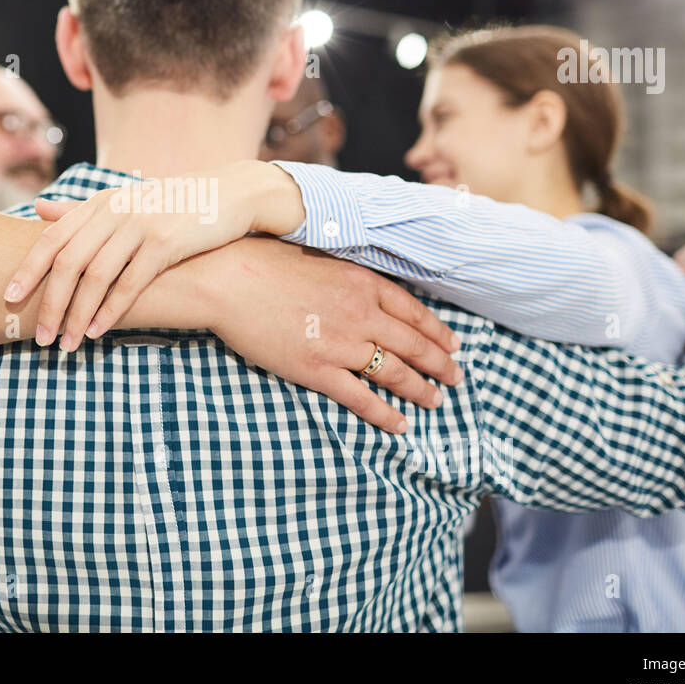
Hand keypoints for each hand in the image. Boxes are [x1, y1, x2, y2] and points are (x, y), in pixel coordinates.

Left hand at [6, 161, 305, 349]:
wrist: (230, 194)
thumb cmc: (172, 204)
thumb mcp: (125, 201)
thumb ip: (82, 209)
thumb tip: (39, 210)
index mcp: (100, 202)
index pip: (52, 238)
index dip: (28, 270)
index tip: (8, 300)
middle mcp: (115, 210)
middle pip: (68, 262)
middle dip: (50, 303)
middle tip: (38, 337)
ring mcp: (140, 224)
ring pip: (95, 277)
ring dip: (76, 315)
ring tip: (65, 344)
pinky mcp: (165, 242)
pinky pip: (129, 284)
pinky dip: (110, 311)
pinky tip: (96, 332)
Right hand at [201, 237, 461, 433]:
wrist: (228, 279)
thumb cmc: (264, 262)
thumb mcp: (319, 258)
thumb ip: (347, 276)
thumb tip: (364, 289)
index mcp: (362, 282)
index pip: (414, 311)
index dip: (437, 331)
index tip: (454, 344)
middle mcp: (360, 313)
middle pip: (413, 344)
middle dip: (440, 364)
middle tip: (457, 378)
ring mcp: (340, 344)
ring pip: (394, 373)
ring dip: (420, 390)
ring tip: (435, 401)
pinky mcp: (316, 370)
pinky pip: (360, 397)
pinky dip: (384, 414)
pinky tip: (400, 425)